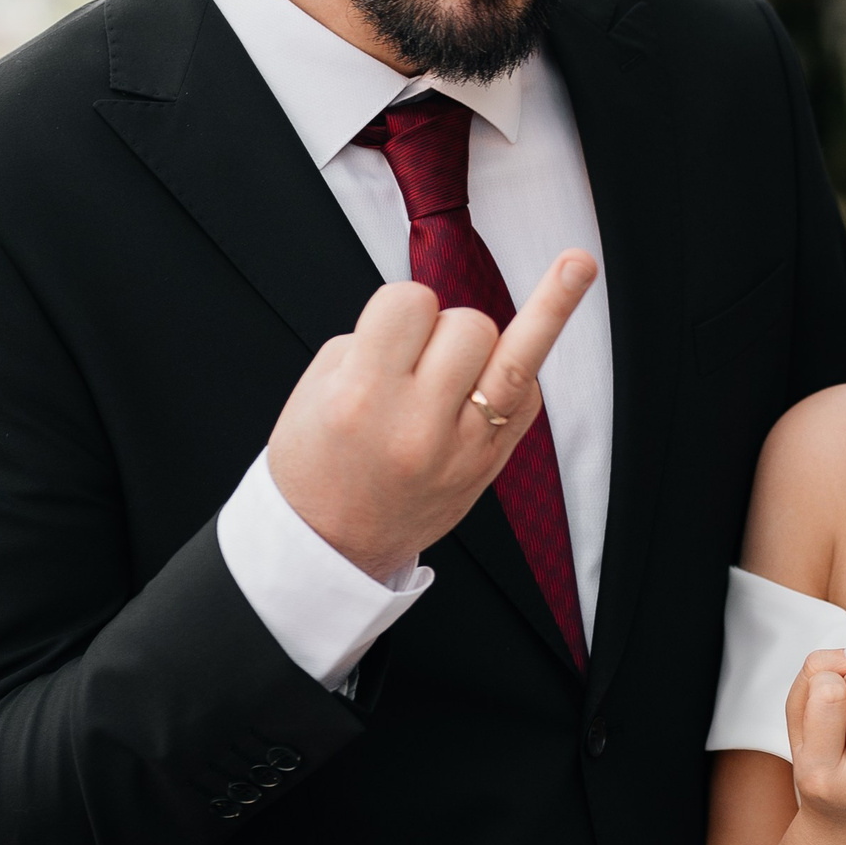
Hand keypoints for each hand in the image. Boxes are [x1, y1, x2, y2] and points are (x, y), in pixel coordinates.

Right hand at [266, 254, 596, 579]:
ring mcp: (462, 449)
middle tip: (416, 364)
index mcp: (360, 396)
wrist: (329, 544)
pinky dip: (511, 376)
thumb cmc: (317, 458)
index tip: (389, 330)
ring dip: (488, 342)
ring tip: (464, 355)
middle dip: (446, 327)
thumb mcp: (319, 386)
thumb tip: (438, 314)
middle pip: (470, 322)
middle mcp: (417, 424)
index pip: (409, 300)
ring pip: (516, 353)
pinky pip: (528, 393)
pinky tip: (485, 385)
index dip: (402, 306)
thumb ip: (377, 339)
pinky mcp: (490, 465)